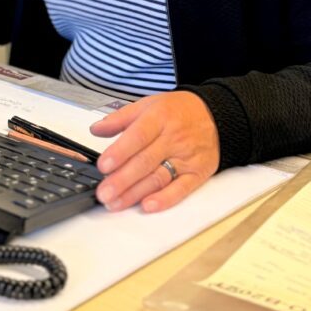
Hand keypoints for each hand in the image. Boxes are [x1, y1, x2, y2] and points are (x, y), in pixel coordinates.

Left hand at [90, 91, 219, 212]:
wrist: (214, 115)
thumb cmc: (177, 111)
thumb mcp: (148, 105)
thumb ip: (120, 118)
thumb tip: (96, 129)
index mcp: (159, 117)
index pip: (138, 136)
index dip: (120, 152)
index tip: (103, 166)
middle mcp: (173, 138)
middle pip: (145, 161)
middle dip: (122, 179)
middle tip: (104, 193)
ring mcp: (186, 157)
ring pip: (159, 177)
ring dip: (136, 193)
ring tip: (115, 203)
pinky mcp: (197, 173)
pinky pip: (181, 189)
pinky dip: (165, 199)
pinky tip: (148, 205)